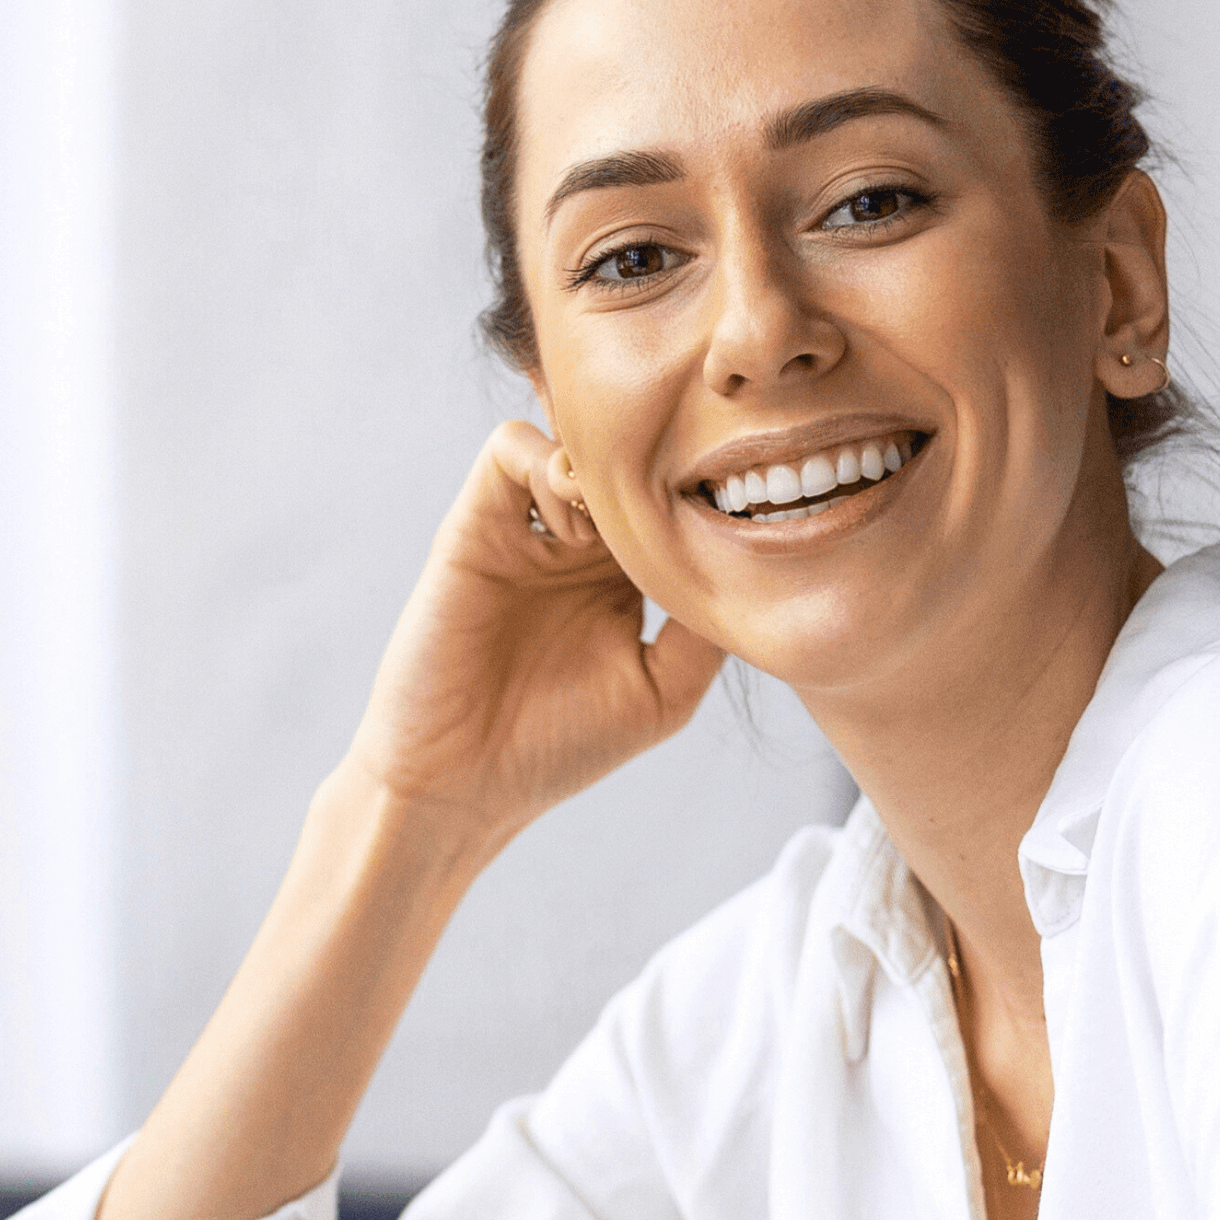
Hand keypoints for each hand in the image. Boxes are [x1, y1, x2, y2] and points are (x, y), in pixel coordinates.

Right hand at [344, 420, 727, 840]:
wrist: (459, 782)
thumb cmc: (557, 749)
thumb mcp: (663, 691)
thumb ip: (706, 628)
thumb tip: (759, 562)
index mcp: (622, 577)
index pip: (672, 497)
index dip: (705, 485)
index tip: (743, 498)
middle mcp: (576, 543)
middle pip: (627, 453)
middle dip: (662, 454)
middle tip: (692, 485)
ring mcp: (526, 529)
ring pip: (571, 436)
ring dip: (605, 461)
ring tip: (624, 524)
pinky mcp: (475, 525)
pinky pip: (510, 448)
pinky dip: (548, 463)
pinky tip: (575, 529)